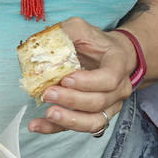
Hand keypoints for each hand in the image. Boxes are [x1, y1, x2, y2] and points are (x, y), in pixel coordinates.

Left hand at [28, 17, 133, 135]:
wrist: (112, 55)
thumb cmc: (97, 42)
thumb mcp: (82, 28)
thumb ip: (66, 32)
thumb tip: (41, 46)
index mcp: (118, 64)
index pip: (109, 79)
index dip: (88, 82)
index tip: (65, 79)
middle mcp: (119, 89)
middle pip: (98, 102)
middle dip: (72, 100)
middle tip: (48, 93)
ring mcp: (110, 106)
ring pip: (93, 121)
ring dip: (68, 120)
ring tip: (48, 114)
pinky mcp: (95, 116)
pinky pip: (78, 128)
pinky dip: (57, 128)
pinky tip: (37, 125)